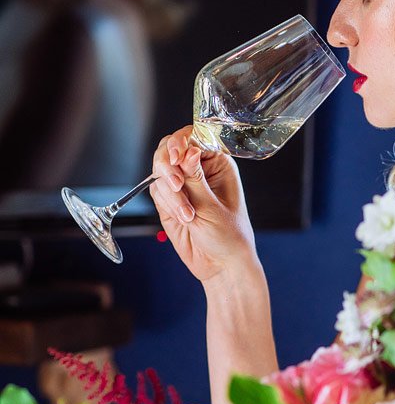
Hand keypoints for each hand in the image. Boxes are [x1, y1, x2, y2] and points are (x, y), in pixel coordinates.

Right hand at [149, 125, 258, 284]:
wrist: (221, 266)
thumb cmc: (228, 236)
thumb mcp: (212, 206)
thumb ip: (195, 178)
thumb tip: (188, 150)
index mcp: (218, 163)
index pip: (194, 137)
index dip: (180, 142)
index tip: (176, 156)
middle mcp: (198, 169)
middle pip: (170, 149)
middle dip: (168, 167)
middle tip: (177, 186)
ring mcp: (182, 184)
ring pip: (160, 171)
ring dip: (171, 194)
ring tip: (188, 215)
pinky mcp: (169, 200)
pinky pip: (156, 191)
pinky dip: (166, 203)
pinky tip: (183, 219)